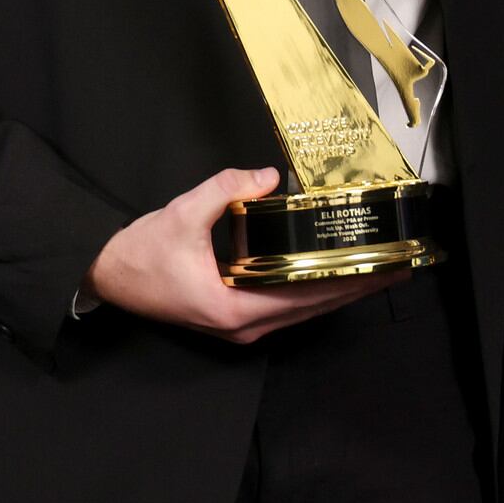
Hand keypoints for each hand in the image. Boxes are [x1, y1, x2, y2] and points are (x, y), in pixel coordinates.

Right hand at [82, 167, 403, 341]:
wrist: (105, 275)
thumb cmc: (139, 254)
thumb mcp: (182, 214)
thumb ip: (226, 191)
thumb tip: (267, 176)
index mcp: (233, 309)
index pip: (306, 296)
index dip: (348, 282)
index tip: (383, 269)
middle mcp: (242, 326)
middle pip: (314, 309)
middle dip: (357, 288)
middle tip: (398, 268)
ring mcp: (240, 327)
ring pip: (303, 312)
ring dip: (340, 292)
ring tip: (378, 272)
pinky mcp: (236, 318)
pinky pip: (287, 307)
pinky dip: (315, 293)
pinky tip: (336, 276)